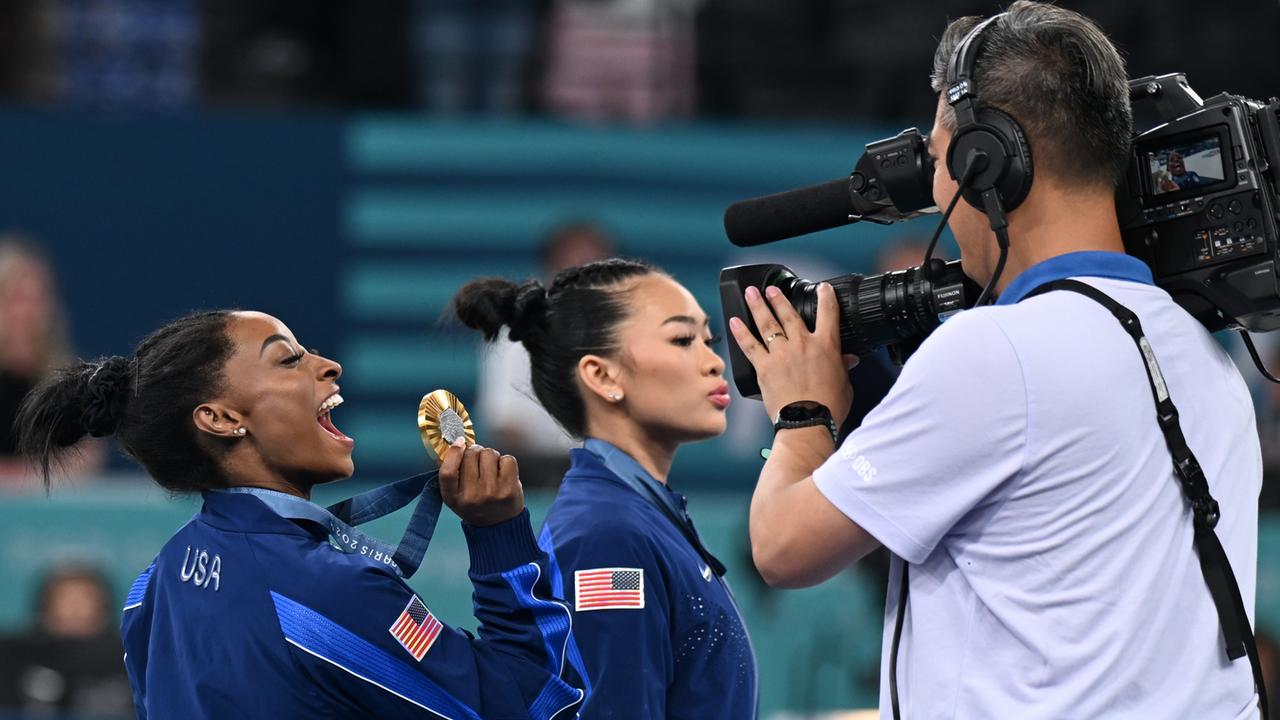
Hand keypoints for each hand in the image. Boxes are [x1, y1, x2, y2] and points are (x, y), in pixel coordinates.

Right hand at [439, 438, 524, 525]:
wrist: (500, 526)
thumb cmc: (476, 503)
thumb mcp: (457, 495)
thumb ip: (454, 472)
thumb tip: (459, 442)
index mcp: (453, 498)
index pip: (447, 472)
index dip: (453, 453)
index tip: (460, 442)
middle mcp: (471, 497)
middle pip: (471, 455)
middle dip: (476, 452)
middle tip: (480, 463)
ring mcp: (490, 493)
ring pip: (489, 453)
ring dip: (492, 456)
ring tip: (492, 471)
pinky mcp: (509, 489)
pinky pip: (507, 459)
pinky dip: (506, 462)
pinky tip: (504, 474)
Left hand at [728, 283, 854, 426]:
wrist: (808, 422)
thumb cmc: (829, 407)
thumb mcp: (844, 383)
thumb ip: (843, 367)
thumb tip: (848, 359)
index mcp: (826, 345)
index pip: (828, 312)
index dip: (825, 296)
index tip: (822, 288)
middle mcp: (802, 344)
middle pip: (788, 313)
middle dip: (779, 298)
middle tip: (771, 289)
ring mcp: (781, 353)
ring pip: (767, 323)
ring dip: (758, 306)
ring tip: (751, 293)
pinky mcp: (764, 366)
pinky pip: (749, 345)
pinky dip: (740, 332)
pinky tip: (734, 322)